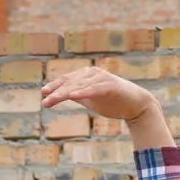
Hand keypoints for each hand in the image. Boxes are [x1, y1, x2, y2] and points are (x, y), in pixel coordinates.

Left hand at [40, 66, 160, 123]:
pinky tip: (71, 96)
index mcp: (87, 76)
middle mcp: (93, 74)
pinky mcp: (111, 86)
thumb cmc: (113, 101)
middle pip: (70, 82)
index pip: (67, 80)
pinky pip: (93, 89)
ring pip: (79, 85)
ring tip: (53, 99)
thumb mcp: (91, 98)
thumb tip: (60, 95)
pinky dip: (82, 91)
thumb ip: (77, 95)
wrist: (136, 105)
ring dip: (65, 92)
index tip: (43, 93)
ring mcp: (102, 78)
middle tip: (44, 101)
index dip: (54, 86)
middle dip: (56, 91)